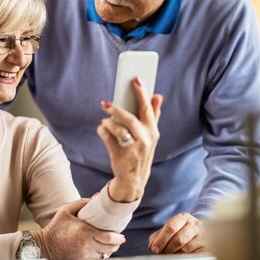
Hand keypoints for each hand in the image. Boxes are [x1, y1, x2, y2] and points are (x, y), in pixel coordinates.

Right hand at [34, 199, 125, 259]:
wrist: (45, 246)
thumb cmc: (56, 227)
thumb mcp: (66, 211)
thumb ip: (81, 203)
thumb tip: (95, 197)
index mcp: (85, 232)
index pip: (108, 238)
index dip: (118, 238)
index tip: (121, 236)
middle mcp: (86, 246)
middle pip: (110, 248)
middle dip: (116, 244)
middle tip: (118, 239)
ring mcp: (84, 256)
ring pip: (104, 255)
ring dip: (108, 250)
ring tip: (108, 244)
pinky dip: (100, 256)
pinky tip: (99, 250)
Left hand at [97, 77, 162, 202]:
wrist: (134, 179)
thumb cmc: (141, 151)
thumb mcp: (150, 135)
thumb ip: (154, 115)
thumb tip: (158, 95)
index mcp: (153, 132)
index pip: (148, 109)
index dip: (142, 93)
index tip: (136, 79)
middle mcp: (145, 140)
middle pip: (131, 119)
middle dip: (118, 108)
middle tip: (105, 102)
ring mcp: (133, 149)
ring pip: (118, 130)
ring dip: (108, 122)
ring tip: (104, 119)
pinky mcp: (120, 156)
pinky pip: (108, 139)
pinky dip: (102, 131)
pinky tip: (101, 128)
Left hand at [148, 213, 206, 253]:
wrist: (203, 233)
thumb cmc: (182, 231)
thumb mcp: (170, 229)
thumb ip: (158, 236)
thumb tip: (152, 246)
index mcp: (184, 217)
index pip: (170, 227)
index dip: (161, 240)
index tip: (154, 249)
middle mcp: (195, 225)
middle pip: (178, 239)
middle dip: (167, 248)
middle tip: (162, 253)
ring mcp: (203, 237)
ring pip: (186, 249)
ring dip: (175, 254)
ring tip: (172, 255)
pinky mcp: (208, 248)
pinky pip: (193, 256)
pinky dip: (185, 259)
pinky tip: (182, 257)